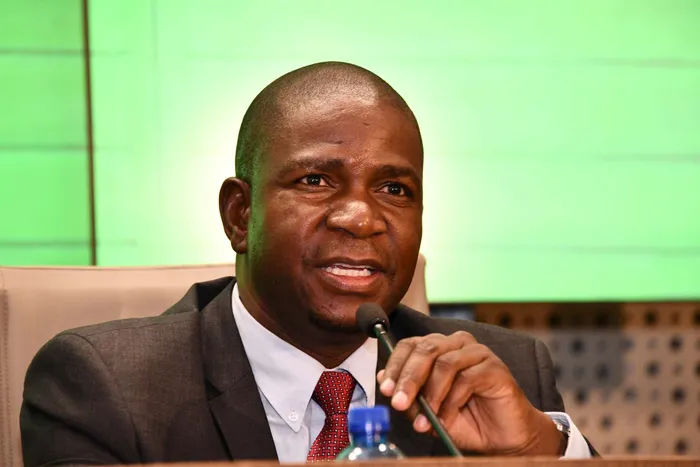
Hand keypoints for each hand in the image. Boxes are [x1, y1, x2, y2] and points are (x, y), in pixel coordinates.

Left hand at [378, 331, 561, 455]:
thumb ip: (409, 396)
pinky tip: (447, 418)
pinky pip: (467, 378)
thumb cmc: (465, 420)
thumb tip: (385, 379)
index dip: (395, 365)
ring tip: (426, 420)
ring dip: (431, 395)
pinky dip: (452, 401)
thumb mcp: (429, 412)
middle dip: (409, 378)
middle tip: (399, 403)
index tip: (385, 389)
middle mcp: (457, 344)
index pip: (410, 345)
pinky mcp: (494, 367)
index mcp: (438, 348)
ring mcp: (477, 352)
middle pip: (426, 349)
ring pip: (445, 364)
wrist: (501, 438)